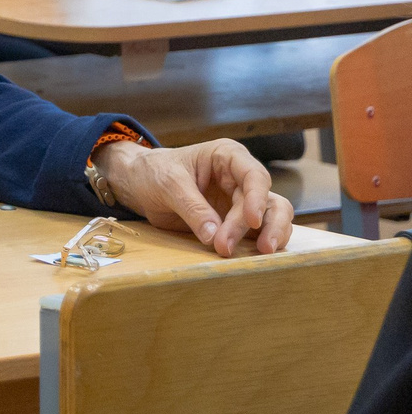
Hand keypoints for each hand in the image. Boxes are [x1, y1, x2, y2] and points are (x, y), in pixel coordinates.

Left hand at [96, 138, 293, 256]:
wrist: (140, 182)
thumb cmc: (155, 172)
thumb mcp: (168, 183)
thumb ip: (192, 208)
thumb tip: (213, 236)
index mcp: (227, 157)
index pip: (254, 176)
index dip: (257, 198)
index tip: (251, 221)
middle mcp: (241, 178)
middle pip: (266, 202)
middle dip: (258, 226)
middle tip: (232, 246)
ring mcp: (242, 201)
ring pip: (272, 219)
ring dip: (267, 237)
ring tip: (257, 255)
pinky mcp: (237, 222)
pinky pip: (257, 234)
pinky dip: (258, 244)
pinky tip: (253, 257)